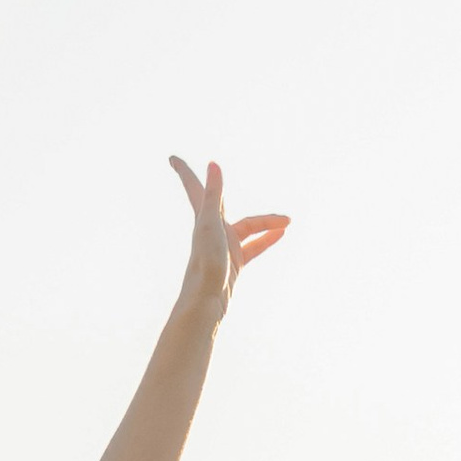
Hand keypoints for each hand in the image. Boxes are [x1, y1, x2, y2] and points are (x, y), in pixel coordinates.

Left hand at [169, 154, 288, 317]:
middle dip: (218, 187)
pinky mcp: (234, 263)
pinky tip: (281, 235)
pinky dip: (267, 239)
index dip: (184, 172)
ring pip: (248, 227)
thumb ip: (213, 194)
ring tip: (288, 221)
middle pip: (220, 201)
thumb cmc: (205, 263)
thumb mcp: (210, 224)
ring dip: (267, 223)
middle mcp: (212, 229)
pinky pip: (254, 246)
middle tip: (214, 169)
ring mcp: (224, 246)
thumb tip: (213, 164)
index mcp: (204, 217)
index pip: (195, 186)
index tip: (172, 159)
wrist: (205, 302)